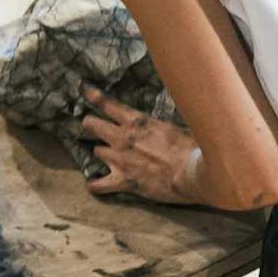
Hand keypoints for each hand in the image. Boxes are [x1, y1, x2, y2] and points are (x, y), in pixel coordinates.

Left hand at [76, 95, 209, 204]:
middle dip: (91, 125)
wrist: (193, 173)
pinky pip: (97, 185)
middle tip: (93, 127)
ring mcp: (119, 160)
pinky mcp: (123, 181)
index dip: (93, 97)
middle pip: (92, 125)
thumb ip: (156, 124)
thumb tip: (157, 124)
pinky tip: (94, 185)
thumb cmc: (191, 148)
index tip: (84, 90)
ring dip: (101, 153)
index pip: (107, 104)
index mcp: (137, 121)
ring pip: (96, 151)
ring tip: (107, 157)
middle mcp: (123, 138)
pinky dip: (95, 185)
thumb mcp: (173, 126)